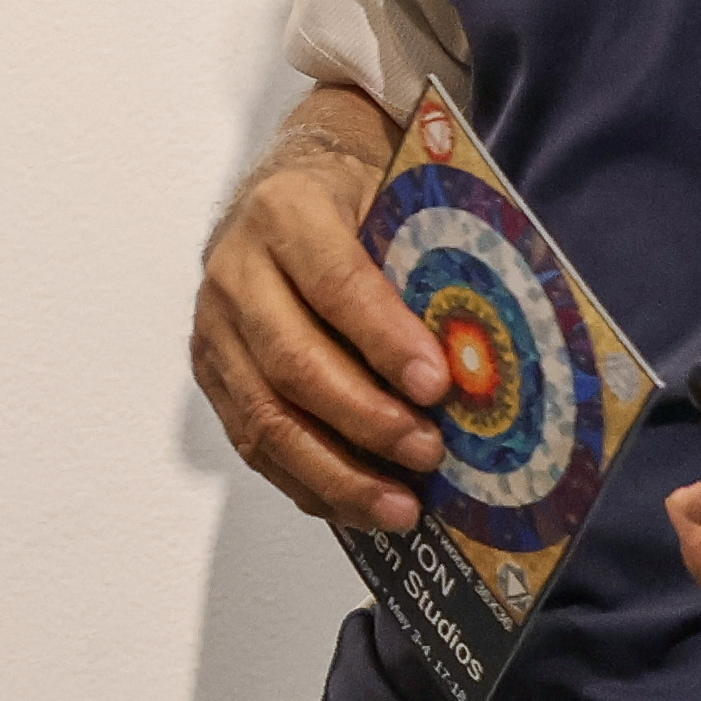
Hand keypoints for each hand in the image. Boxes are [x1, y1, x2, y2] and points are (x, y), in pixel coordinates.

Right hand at [190, 92, 456, 534]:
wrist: (279, 193)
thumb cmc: (351, 198)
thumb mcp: (390, 197)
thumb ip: (426, 257)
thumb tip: (488, 349)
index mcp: (286, 211)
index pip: (336, 284)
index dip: (386, 341)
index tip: (438, 386)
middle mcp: (235, 271)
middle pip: (293, 363)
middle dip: (367, 419)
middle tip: (429, 453)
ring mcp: (215, 328)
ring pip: (265, 418)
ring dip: (337, 472)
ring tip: (401, 506)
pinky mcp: (212, 375)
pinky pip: (253, 444)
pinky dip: (310, 484)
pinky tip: (361, 505)